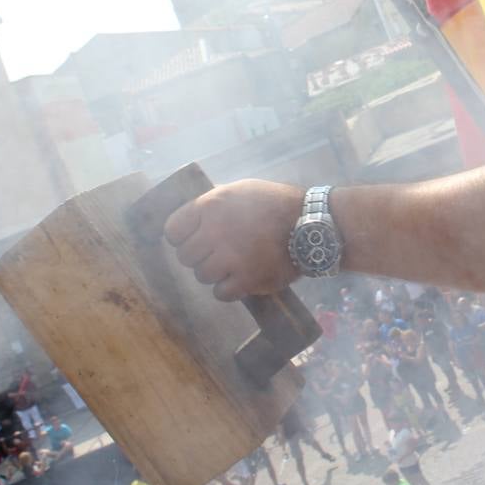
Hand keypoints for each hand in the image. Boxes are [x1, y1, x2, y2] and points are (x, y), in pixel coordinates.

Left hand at [164, 179, 302, 300]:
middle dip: (200, 255)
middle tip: (219, 253)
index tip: (196, 239)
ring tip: (233, 265)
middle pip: (185, 257)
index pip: (172, 230)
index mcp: (211, 206)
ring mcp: (230, 258)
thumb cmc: (274, 203)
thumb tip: (192, 219)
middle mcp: (215, 232)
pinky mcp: (246, 280)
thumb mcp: (240, 190)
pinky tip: (241, 279)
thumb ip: (213, 204)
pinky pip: (220, 293)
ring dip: (215, 273)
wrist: (312, 225)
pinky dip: (229, 289)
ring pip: (202, 276)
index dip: (182, 237)